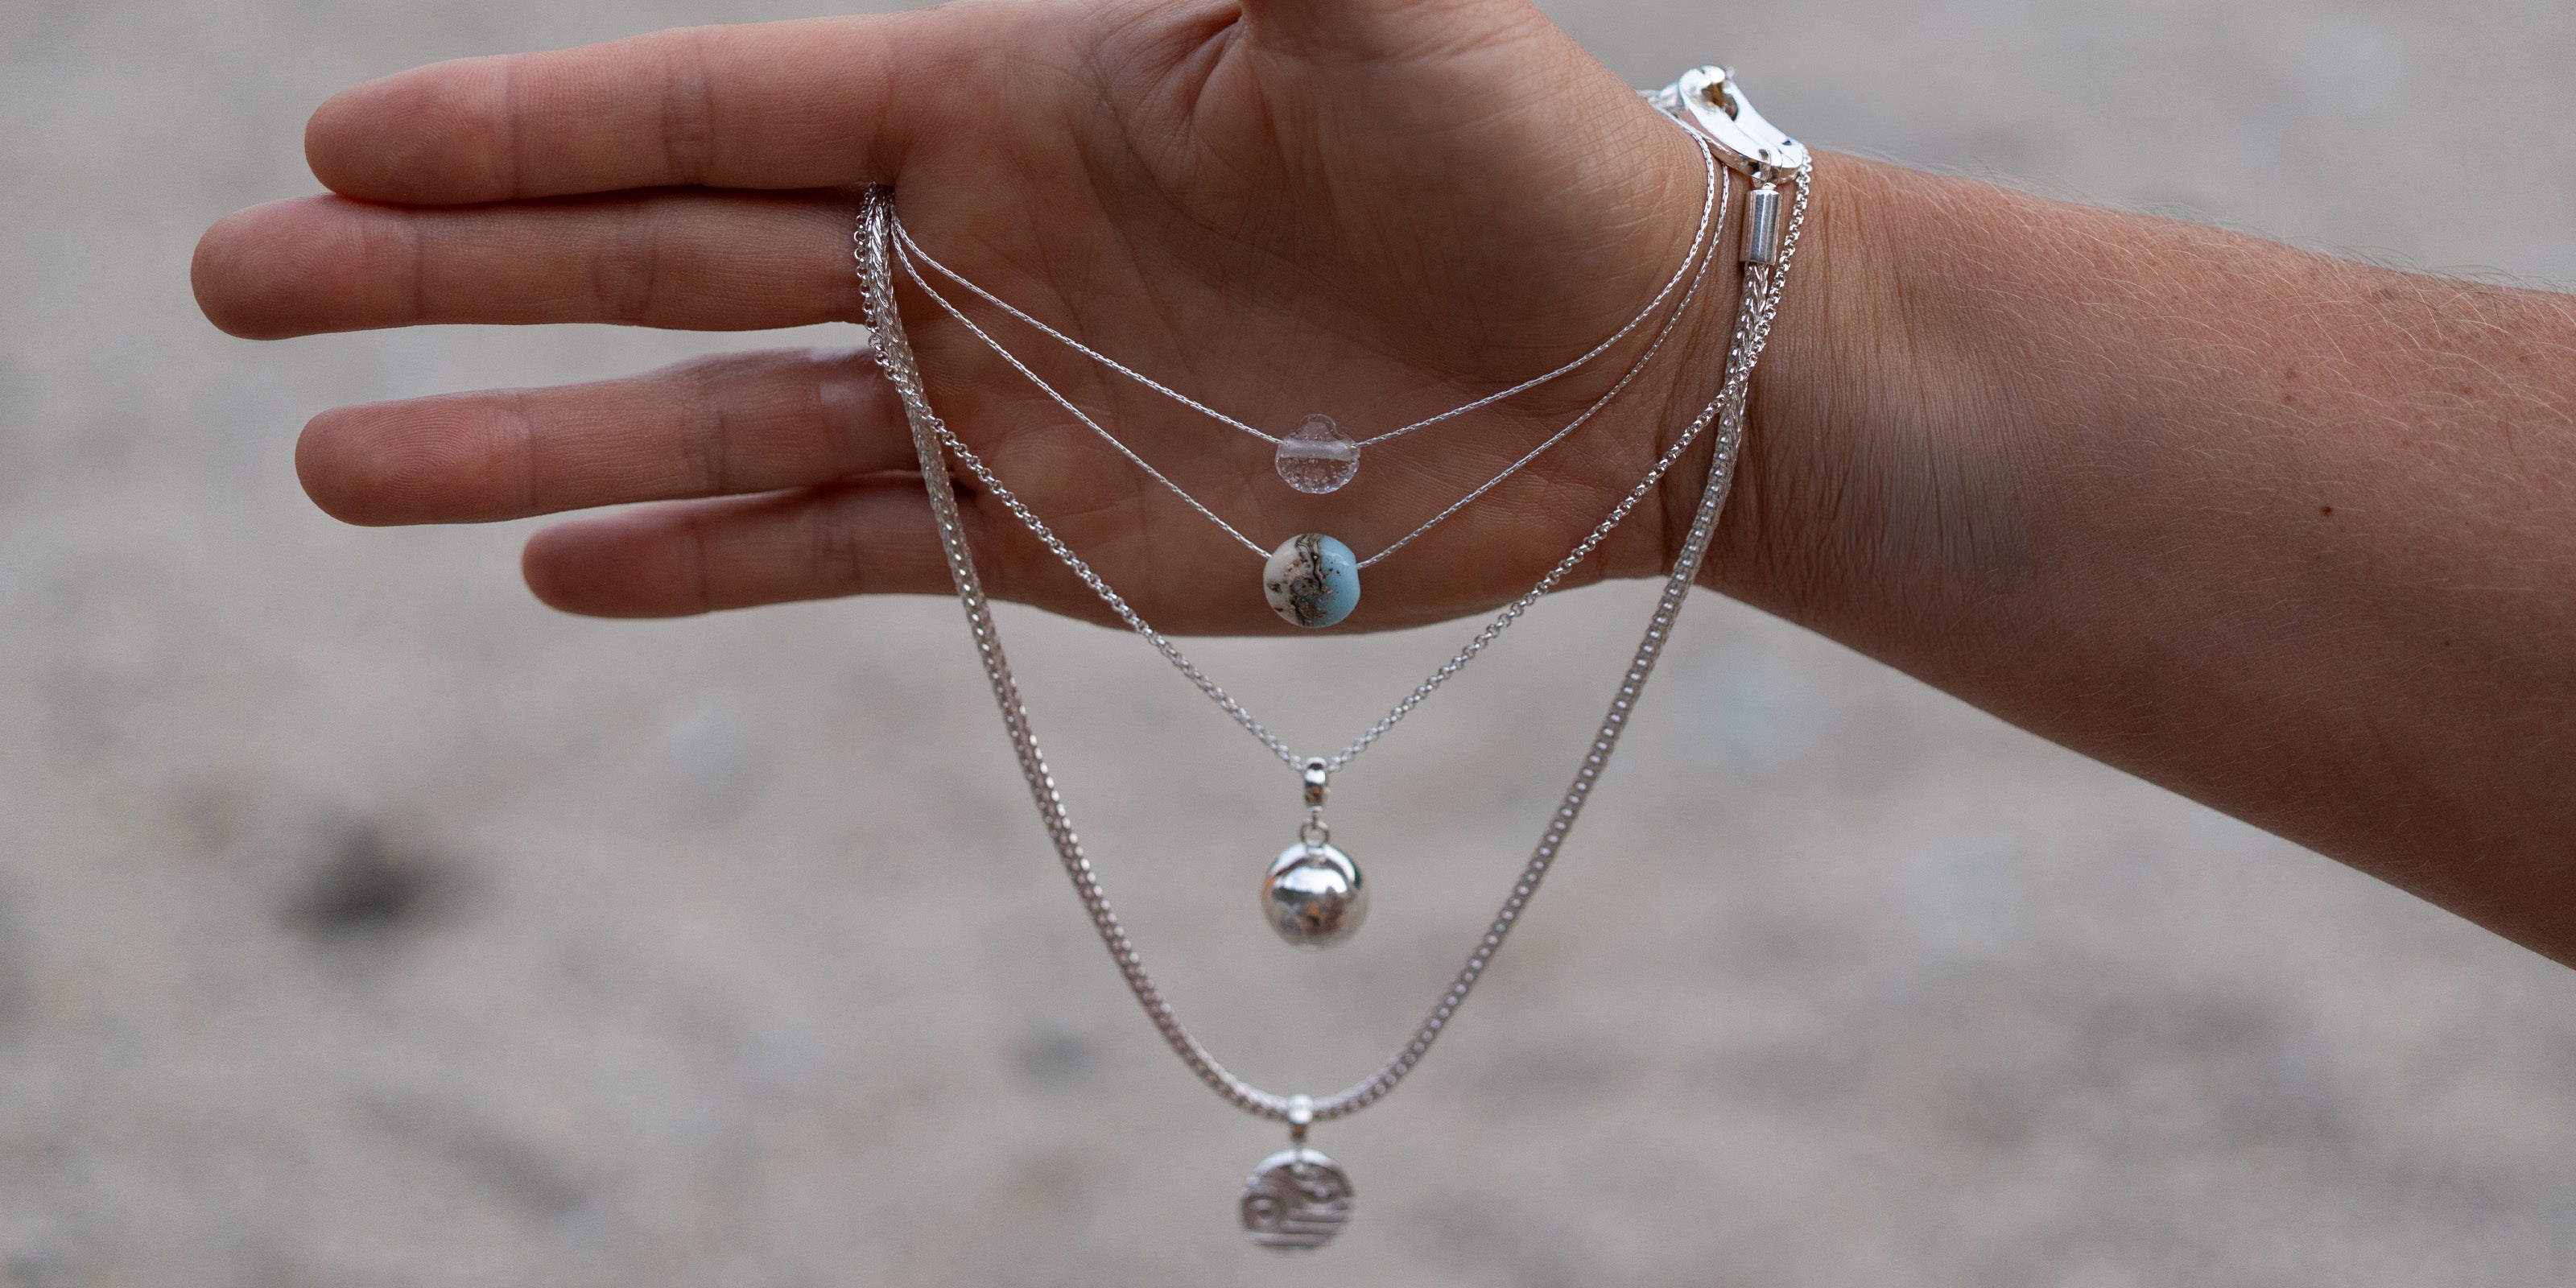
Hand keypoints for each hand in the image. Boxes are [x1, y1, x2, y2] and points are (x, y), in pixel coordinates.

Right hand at [192, 0, 1748, 632]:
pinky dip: (706, 564)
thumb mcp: (1376, 0)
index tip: (343, 142)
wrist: (1637, 367)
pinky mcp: (1054, 540)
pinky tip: (558, 569)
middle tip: (237, 285)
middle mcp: (964, 245)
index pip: (708, 104)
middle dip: (451, 271)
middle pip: (652, 254)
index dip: (526, 127)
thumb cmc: (1526, 155)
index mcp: (996, 95)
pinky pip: (842, 551)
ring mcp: (995, 398)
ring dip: (525, 443)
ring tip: (331, 461)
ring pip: (711, 420)